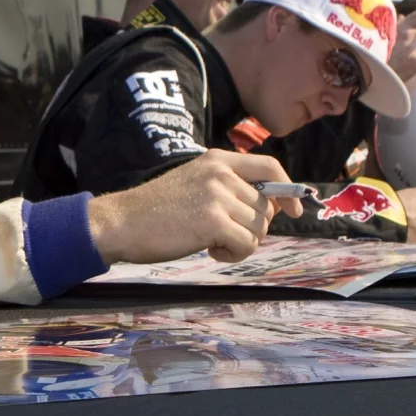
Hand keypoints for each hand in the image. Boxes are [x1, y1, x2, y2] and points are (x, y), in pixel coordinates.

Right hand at [87, 149, 304, 264]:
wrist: (121, 222)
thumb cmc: (155, 210)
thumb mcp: (194, 183)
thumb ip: (227, 187)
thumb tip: (269, 207)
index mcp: (217, 160)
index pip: (270, 167)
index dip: (288, 191)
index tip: (293, 211)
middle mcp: (221, 173)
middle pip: (265, 207)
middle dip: (252, 228)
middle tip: (222, 236)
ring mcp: (217, 196)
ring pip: (258, 228)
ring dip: (240, 243)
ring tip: (211, 242)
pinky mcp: (212, 221)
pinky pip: (247, 244)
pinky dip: (234, 254)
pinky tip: (211, 251)